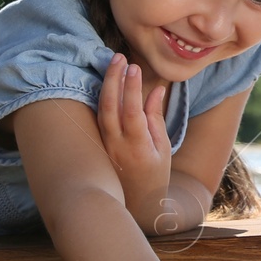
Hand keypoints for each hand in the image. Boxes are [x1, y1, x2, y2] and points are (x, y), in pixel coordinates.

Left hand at [96, 53, 171, 205]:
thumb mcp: (163, 148)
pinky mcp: (98, 145)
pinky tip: (107, 82)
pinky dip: (102, 97)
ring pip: (100, 110)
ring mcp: (104, 145)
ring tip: (113, 63)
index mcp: (137, 146)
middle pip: (110, 107)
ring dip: (106, 85)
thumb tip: (155, 90)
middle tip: (118, 56)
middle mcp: (116, 145)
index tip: (134, 67)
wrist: (135, 204)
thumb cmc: (154, 176)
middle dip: (113, 79)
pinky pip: (98, 117)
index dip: (132, 88)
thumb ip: (156, 118)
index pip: (131, 112)